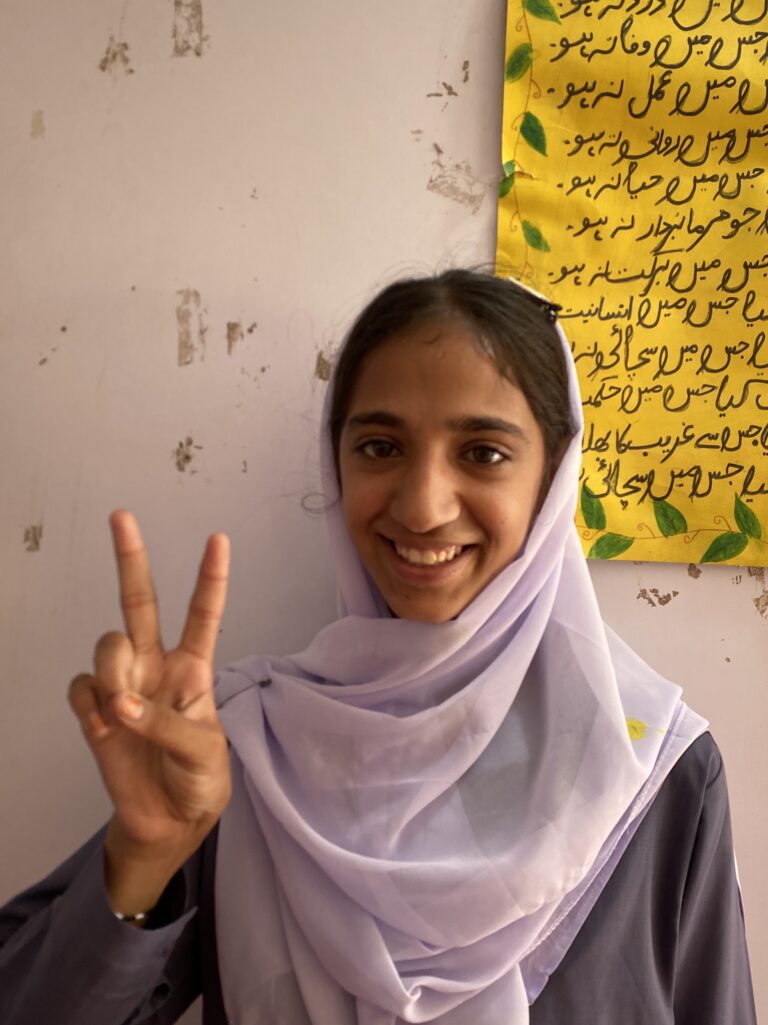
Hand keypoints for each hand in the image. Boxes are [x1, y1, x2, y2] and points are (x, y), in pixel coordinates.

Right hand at [68, 510, 230, 913]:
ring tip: (125, 712)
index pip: (204, 614)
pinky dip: (92, 707)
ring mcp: (123, 684)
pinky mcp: (97, 710)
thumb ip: (166, 724)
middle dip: (130, 558)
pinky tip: (108, 729)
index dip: (210, 577)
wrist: (167, 821)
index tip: (218, 537)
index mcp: (195, 668)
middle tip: (122, 516)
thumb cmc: (199, 779)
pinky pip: (81, 688)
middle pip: (138, 602)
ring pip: (105, 644)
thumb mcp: (204, 752)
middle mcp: (157, 665)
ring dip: (112, 673)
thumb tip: (123, 704)